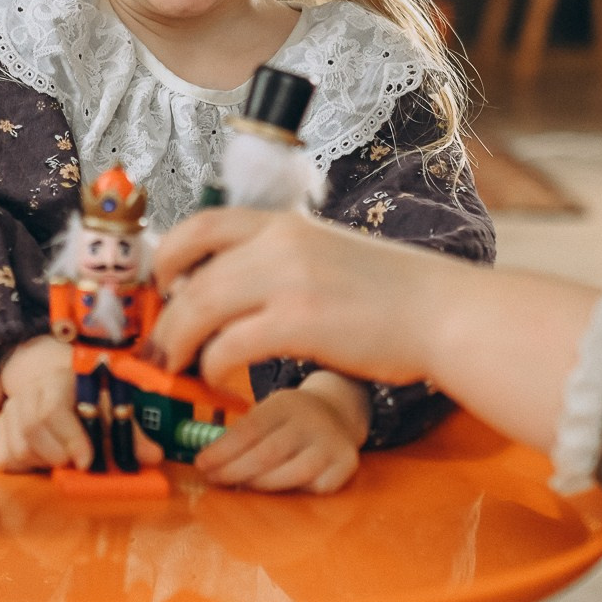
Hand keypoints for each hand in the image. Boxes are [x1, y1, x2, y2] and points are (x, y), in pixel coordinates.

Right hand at [0, 335, 161, 472]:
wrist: (59, 393)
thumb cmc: (90, 406)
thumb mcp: (113, 413)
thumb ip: (132, 435)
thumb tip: (154, 456)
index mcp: (59, 381)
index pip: (53, 409)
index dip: (71, 439)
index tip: (87, 462)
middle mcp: (29, 392)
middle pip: (32, 430)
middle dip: (58, 455)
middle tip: (77, 464)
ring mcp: (10, 410)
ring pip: (18, 447)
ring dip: (44, 462)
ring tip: (63, 459)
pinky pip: (4, 457)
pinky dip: (26, 466)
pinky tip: (42, 460)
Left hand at [152, 210, 601, 454]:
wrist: (445, 313)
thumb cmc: (393, 295)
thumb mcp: (329, 254)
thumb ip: (282, 262)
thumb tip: (232, 287)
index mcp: (286, 224)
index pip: (203, 223)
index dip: (168, 254)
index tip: (161, 284)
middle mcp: (282, 242)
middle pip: (192, 273)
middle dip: (165, 314)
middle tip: (156, 345)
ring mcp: (290, 279)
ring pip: (200, 307)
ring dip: (178, 341)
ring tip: (173, 366)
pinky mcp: (300, 321)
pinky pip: (229, 344)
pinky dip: (212, 365)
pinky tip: (217, 378)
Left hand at [196, 373, 368, 493]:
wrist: (338, 413)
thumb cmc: (290, 420)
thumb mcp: (269, 411)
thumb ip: (243, 432)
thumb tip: (207, 461)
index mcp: (286, 403)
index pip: (250, 428)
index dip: (222, 450)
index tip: (202, 464)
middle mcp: (311, 421)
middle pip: (268, 453)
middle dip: (234, 471)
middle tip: (214, 479)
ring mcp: (331, 443)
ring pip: (292, 474)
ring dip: (260, 485)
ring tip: (240, 487)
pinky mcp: (346, 464)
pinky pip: (315, 488)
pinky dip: (293, 494)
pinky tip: (277, 493)